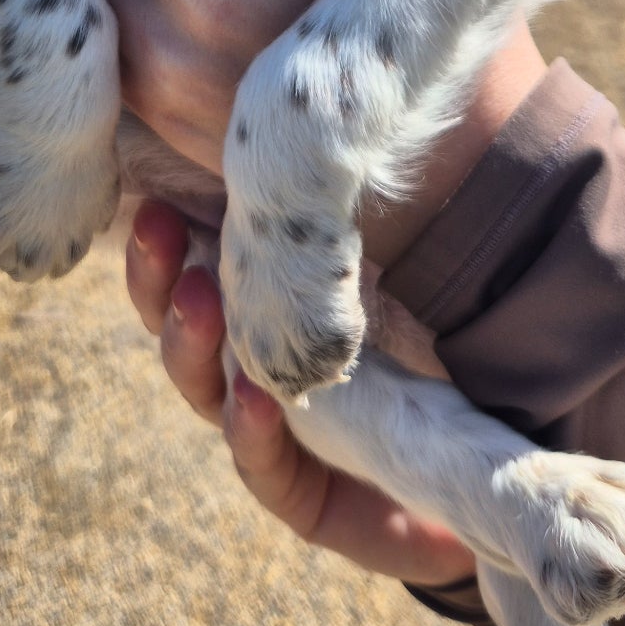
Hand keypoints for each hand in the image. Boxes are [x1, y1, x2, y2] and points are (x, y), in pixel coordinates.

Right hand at [126, 198, 475, 585]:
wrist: (473, 479)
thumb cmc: (429, 364)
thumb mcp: (388, 280)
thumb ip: (345, 224)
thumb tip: (314, 130)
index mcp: (260, 314)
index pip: (193, 268)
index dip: (164, 237)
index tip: (151, 195)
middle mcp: (248, 371)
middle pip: (179, 323)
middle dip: (160, 276)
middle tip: (155, 226)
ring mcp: (266, 436)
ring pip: (205, 390)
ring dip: (192, 342)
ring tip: (198, 295)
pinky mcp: (298, 495)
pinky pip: (261, 464)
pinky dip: (252, 428)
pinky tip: (253, 395)